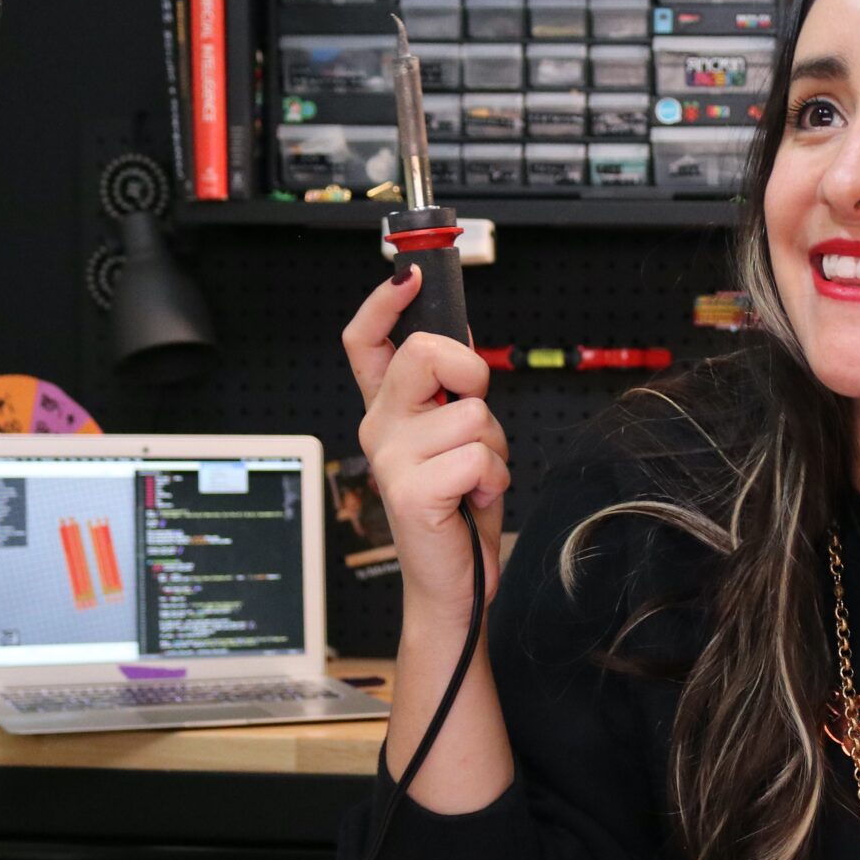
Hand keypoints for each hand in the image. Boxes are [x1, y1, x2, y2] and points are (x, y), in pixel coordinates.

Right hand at [343, 266, 507, 622]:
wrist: (453, 583)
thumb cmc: (457, 510)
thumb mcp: (456, 439)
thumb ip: (451, 393)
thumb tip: (459, 338)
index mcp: (387, 411)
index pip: (365, 341)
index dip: (384, 302)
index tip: (410, 276)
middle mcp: (379, 428)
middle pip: (423, 354)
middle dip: (469, 372)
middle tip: (472, 412)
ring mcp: (390, 459)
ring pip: (471, 413)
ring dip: (494, 447)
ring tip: (476, 477)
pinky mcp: (412, 491)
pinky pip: (478, 456)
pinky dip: (493, 479)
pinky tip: (473, 500)